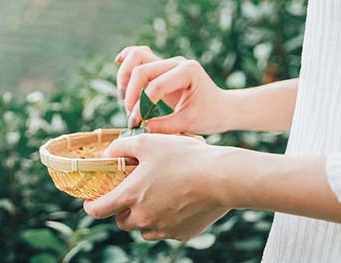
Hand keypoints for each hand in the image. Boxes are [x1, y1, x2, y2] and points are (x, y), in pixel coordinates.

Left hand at [83, 134, 231, 240]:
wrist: (223, 178)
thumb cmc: (183, 157)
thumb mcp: (147, 142)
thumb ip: (121, 147)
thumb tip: (108, 154)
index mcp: (129, 197)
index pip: (96, 211)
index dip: (90, 206)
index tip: (91, 201)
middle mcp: (142, 218)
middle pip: (121, 221)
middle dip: (122, 209)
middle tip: (133, 192)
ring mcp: (163, 229)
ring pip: (143, 228)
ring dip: (144, 216)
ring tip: (157, 196)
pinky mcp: (182, 234)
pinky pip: (166, 230)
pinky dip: (167, 220)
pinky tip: (178, 202)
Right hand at [115, 46, 231, 133]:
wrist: (221, 108)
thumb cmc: (210, 115)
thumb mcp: (188, 123)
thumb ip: (163, 126)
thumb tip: (139, 128)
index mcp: (188, 72)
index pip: (156, 86)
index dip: (141, 106)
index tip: (136, 124)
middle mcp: (176, 62)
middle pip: (141, 69)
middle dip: (131, 94)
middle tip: (131, 116)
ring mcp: (167, 62)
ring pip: (136, 56)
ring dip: (125, 78)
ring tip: (125, 99)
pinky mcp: (160, 67)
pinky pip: (139, 55)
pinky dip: (127, 61)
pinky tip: (119, 67)